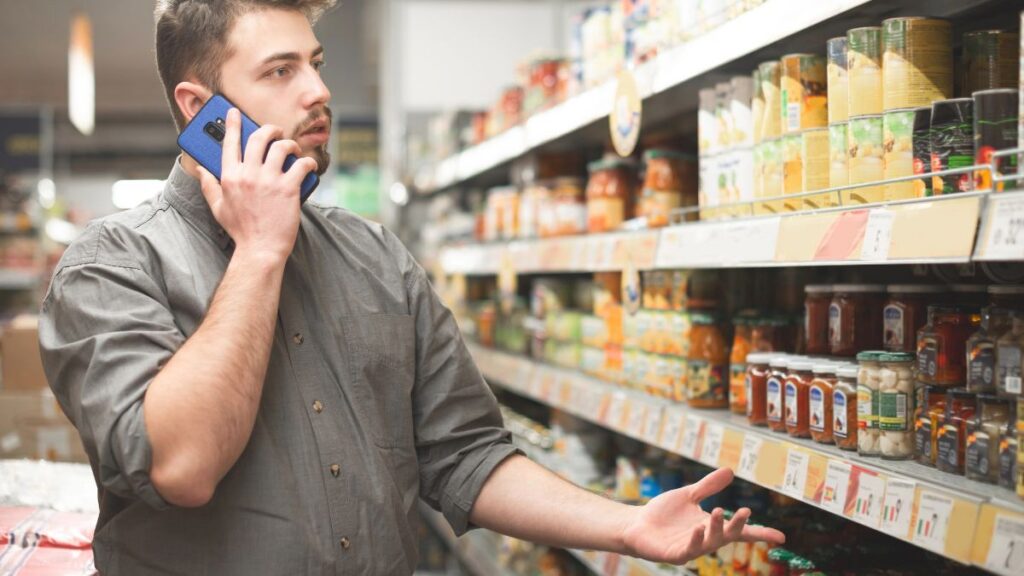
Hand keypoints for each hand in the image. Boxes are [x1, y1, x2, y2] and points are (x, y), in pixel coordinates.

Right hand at [197, 108, 317, 261]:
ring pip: (281, 146)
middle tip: (275, 132)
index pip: (229, 143)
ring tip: (293, 151)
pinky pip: (301, 164)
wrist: (261, 249)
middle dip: (269, 129)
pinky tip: (308, 166)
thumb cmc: (241, 230)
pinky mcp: (288, 188)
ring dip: (290, 144)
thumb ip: (209, 186)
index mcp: (229, 177)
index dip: (232, 124)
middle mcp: (248, 174)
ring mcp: (269, 180)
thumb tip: (202, 170)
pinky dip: (307, 162)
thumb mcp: (218, 208)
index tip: (234, 113)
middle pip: (258, 138)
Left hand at [620, 468, 784, 564]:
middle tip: (744, 511)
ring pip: (709, 543)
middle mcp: (705, 539)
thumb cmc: (664, 513)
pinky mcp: (674, 554)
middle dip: (737, 525)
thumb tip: (730, 471)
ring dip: (715, 529)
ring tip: (717, 511)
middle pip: (728, 535)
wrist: (637, 524)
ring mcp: (690, 548)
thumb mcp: (689, 495)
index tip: (781, 536)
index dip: (760, 533)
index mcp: (712, 526)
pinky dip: (693, 540)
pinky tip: (696, 529)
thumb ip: (708, 486)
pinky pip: (687, 551)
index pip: (740, 531)